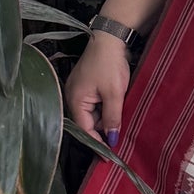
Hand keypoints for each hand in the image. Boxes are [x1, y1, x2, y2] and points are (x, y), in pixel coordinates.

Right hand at [65, 32, 131, 146]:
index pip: (84, 129)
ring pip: (92, 113)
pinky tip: (116, 112)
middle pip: (87, 122)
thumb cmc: (109, 64)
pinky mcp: (87, 85)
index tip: (109, 156)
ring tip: (120, 128)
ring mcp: (79, 90)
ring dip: (105, 120)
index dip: (97, 143)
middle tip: (118, 144)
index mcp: (75, 100)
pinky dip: (105, 109)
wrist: (110, 38)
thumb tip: (112, 139)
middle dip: (101, 132)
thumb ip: (112, 117)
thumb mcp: (114, 93)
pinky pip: (94, 104)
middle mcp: (73, 96)